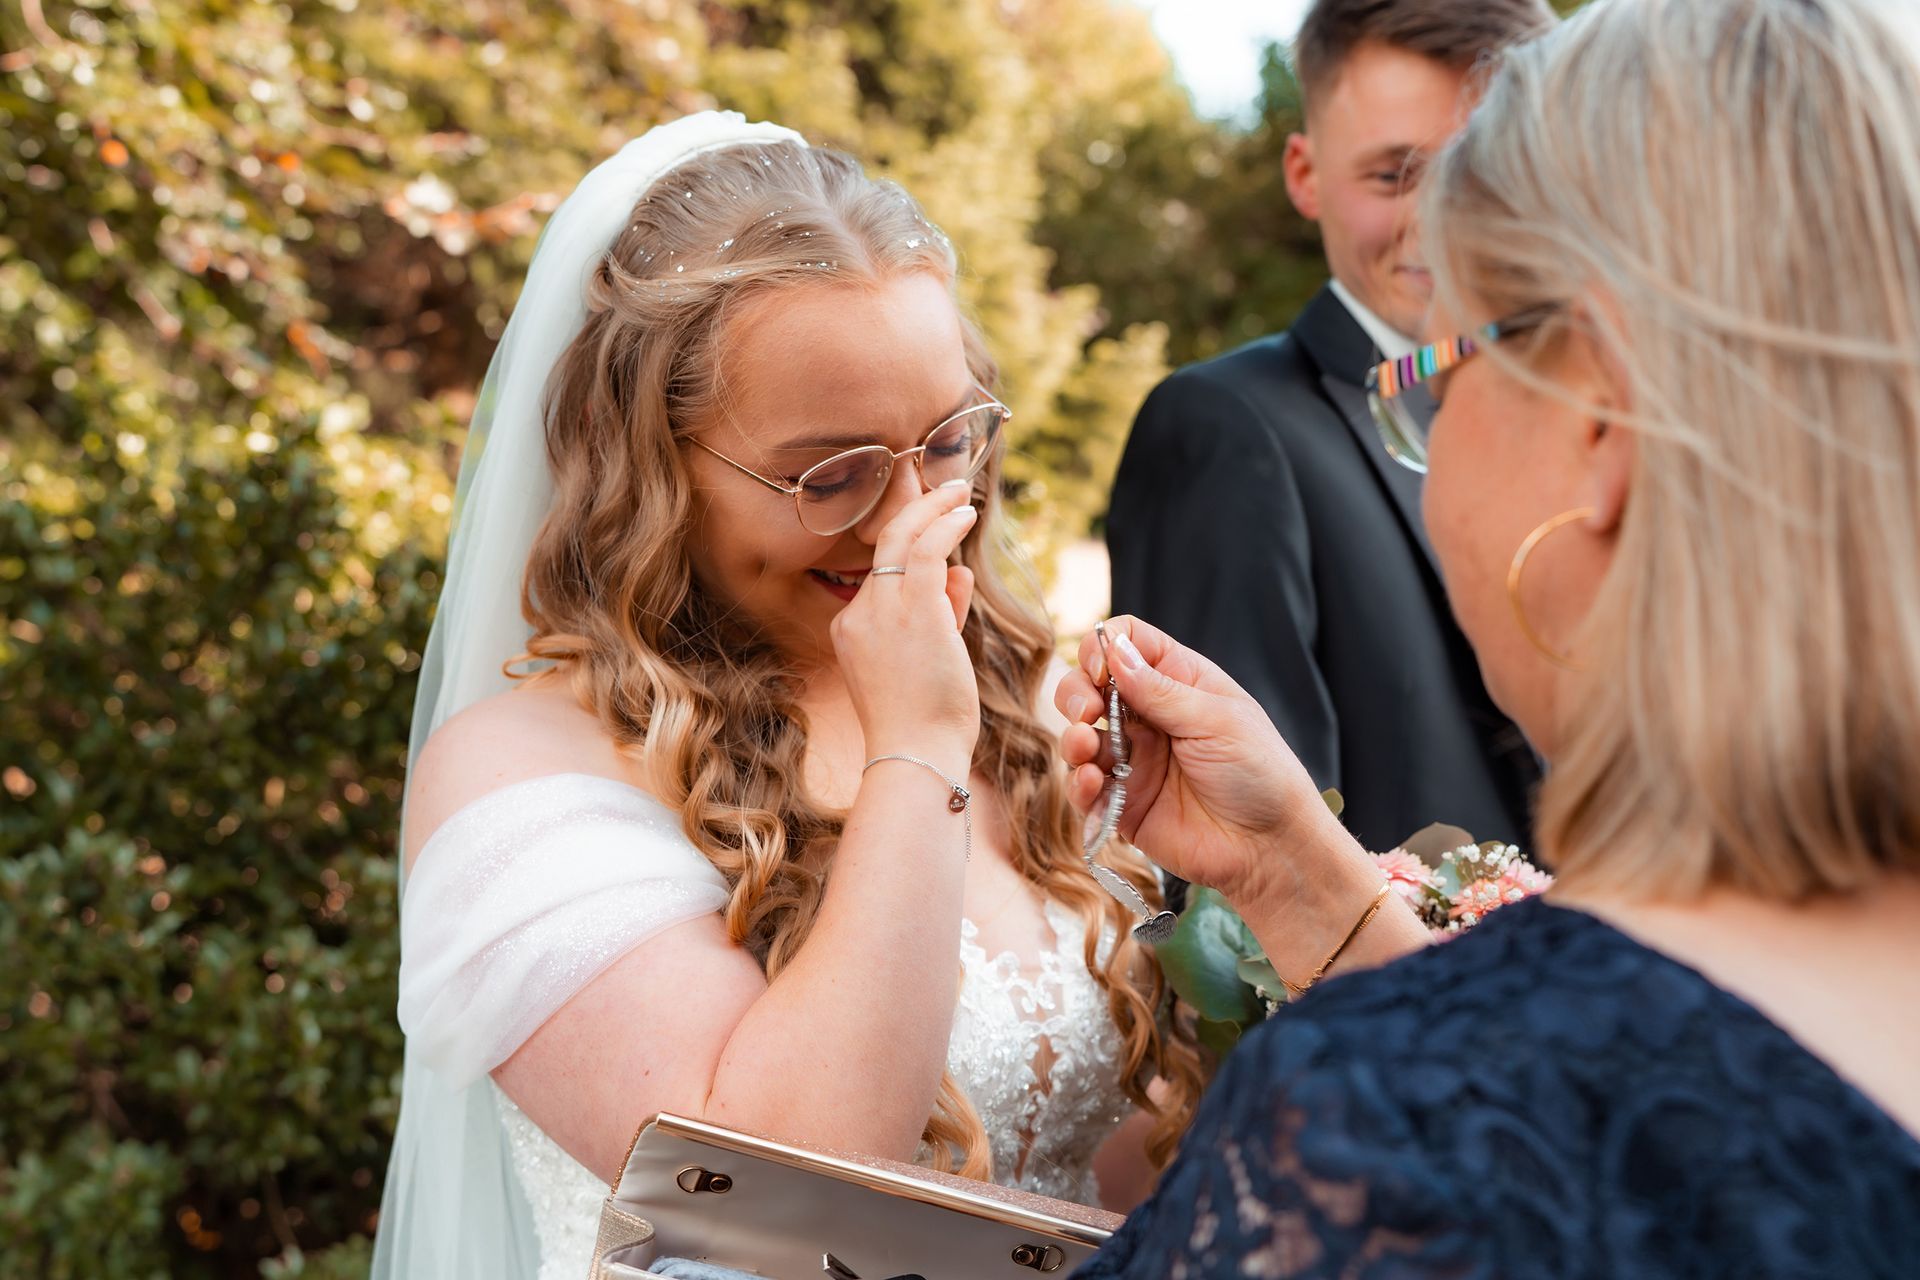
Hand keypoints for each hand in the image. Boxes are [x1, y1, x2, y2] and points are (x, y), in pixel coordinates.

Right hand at [832, 482, 979, 767]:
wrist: (916, 755)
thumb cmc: (925, 722)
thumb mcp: (929, 661)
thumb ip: (939, 613)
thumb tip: (956, 572)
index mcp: (851, 629)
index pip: (885, 577)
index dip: (919, 553)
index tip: (942, 525)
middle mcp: (858, 614)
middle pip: (885, 547)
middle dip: (915, 509)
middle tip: (943, 486)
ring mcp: (880, 611)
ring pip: (903, 538)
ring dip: (933, 507)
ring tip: (959, 491)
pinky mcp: (912, 611)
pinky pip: (927, 549)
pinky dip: (946, 524)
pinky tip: (965, 512)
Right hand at [1056, 617, 1359, 907]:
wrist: (1269, 846)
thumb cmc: (1260, 773)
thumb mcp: (1215, 719)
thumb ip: (1160, 689)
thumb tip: (1114, 649)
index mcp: (1178, 683)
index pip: (1127, 645)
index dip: (1104, 648)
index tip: (1100, 670)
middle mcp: (1149, 718)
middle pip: (1090, 688)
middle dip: (1077, 694)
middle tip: (1087, 713)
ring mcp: (1133, 761)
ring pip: (1079, 737)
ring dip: (1073, 739)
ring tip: (1086, 748)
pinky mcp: (1122, 804)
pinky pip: (1084, 789)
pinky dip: (1078, 783)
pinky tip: (1091, 782)